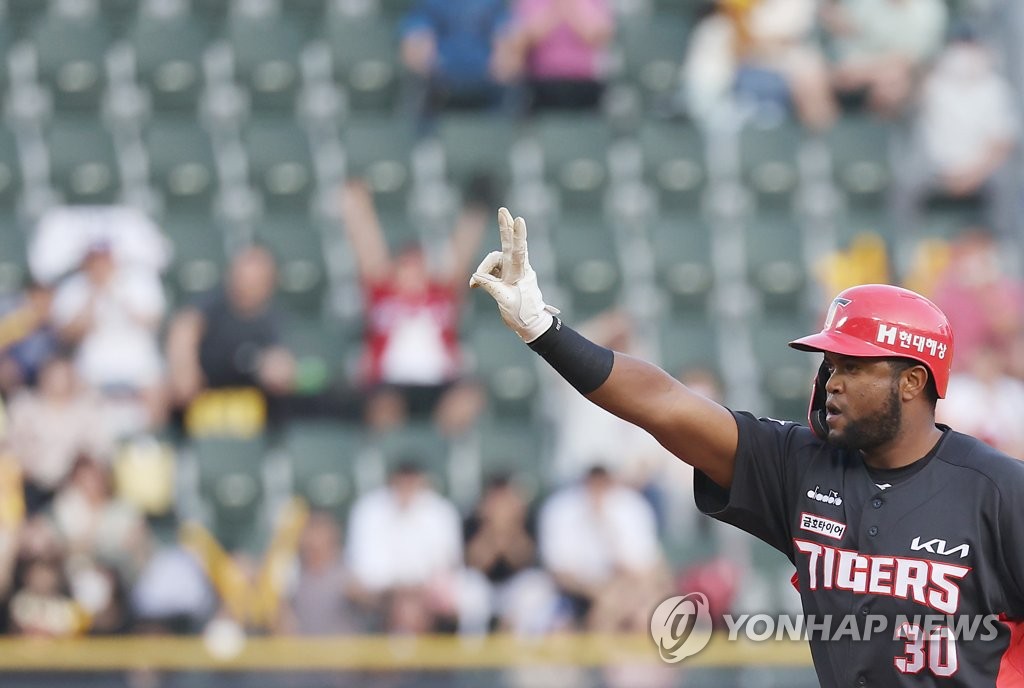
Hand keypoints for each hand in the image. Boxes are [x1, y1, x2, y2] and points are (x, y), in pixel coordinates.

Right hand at [469, 208, 558, 342]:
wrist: (530, 324)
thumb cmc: (522, 314)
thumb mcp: (504, 301)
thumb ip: (490, 286)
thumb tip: (476, 276)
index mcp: (520, 273)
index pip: (519, 251)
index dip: (518, 235)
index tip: (519, 220)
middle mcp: (518, 268)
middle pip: (510, 244)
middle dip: (505, 227)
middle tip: (503, 210)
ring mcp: (512, 270)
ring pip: (493, 260)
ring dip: (483, 270)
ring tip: (474, 285)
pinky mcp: (506, 275)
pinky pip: (490, 270)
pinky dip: (482, 276)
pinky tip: (475, 285)